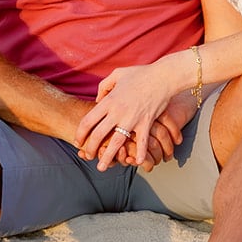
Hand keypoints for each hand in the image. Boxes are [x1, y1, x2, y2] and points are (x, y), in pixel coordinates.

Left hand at [75, 55, 189, 170]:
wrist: (163, 76)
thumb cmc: (140, 74)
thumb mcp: (117, 74)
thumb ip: (104, 87)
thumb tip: (97, 100)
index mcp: (109, 101)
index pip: (88, 121)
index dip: (80, 134)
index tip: (78, 142)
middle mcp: (118, 112)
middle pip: (98, 135)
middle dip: (91, 148)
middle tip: (88, 156)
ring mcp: (132, 119)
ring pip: (116, 143)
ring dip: (108, 157)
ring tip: (102, 167)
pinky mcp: (146, 123)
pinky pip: (142, 142)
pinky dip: (140, 153)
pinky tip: (137, 162)